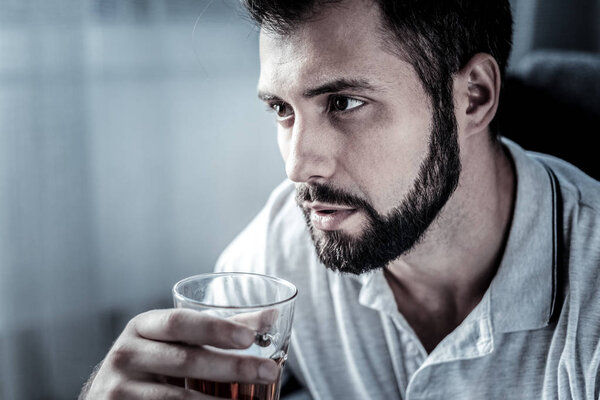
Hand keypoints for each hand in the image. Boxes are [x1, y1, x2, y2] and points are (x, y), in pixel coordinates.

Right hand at [80, 308, 279, 398]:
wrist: (106, 394)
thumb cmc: (154, 359)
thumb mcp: (176, 339)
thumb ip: (221, 327)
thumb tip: (272, 316)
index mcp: (143, 326)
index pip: (179, 322)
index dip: (214, 329)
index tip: (249, 338)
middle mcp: (126, 354)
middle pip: (185, 361)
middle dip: (232, 366)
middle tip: (269, 371)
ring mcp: (119, 389)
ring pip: (177, 399)